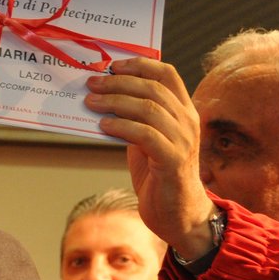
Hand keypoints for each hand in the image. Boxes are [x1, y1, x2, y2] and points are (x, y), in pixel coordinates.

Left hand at [84, 57, 213, 258]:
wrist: (178, 215)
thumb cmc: (158, 175)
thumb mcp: (146, 140)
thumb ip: (133, 119)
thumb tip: (102, 98)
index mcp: (184, 111)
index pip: (167, 74)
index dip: (139, 65)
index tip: (113, 65)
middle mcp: (187, 121)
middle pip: (153, 88)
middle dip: (118, 82)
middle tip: (92, 83)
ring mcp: (183, 141)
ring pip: (148, 108)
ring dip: (115, 102)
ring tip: (91, 102)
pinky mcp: (173, 161)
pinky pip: (145, 135)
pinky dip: (122, 126)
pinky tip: (103, 125)